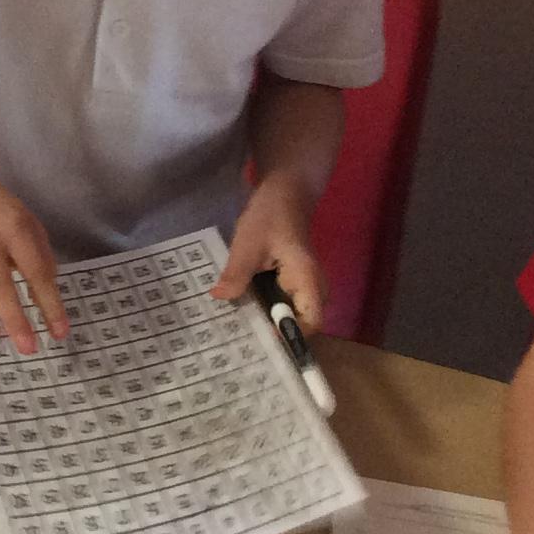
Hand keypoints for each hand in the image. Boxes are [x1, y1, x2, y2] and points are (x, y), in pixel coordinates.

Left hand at [208, 173, 324, 327]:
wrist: (285, 189)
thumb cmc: (271, 214)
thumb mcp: (248, 243)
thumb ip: (236, 273)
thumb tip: (220, 297)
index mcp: (306, 279)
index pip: (312, 320)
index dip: (292, 334)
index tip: (265, 338)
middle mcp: (311, 286)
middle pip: (303, 321)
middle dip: (278, 333)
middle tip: (248, 343)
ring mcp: (304, 282)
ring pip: (293, 312)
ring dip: (271, 321)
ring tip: (243, 333)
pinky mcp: (293, 278)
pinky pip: (284, 300)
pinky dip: (268, 307)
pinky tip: (245, 309)